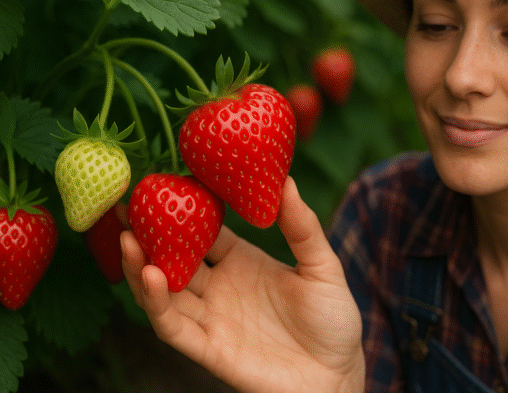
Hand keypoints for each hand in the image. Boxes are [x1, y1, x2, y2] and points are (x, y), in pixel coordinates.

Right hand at [121, 177, 364, 392]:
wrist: (337, 376)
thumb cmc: (333, 319)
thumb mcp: (322, 266)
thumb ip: (302, 227)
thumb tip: (286, 179)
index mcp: (242, 261)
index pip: (204, 229)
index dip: (183, 208)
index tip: (164, 180)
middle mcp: (220, 287)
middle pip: (174, 256)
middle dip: (148, 233)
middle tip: (125, 204)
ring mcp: (212, 318)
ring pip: (164, 290)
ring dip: (141, 265)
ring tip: (127, 236)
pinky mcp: (210, 349)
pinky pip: (174, 326)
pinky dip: (157, 302)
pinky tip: (150, 274)